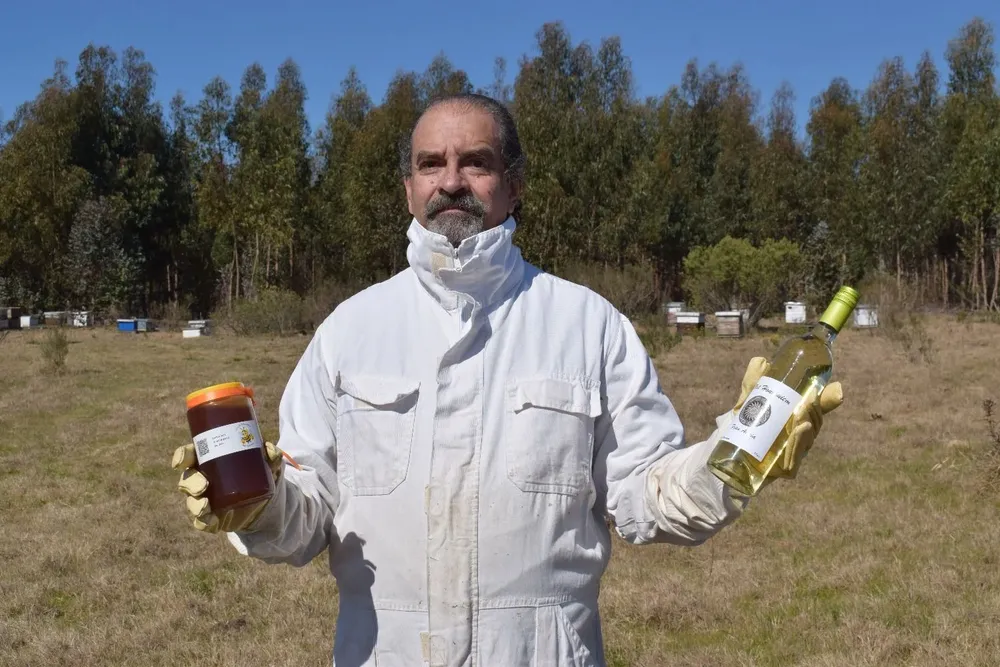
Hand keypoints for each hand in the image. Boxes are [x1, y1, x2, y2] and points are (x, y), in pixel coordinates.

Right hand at [171, 441, 283, 532]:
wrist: (265, 501)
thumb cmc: (259, 474)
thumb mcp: (268, 463)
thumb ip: (271, 455)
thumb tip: (269, 449)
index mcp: (208, 461)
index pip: (189, 456)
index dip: (182, 456)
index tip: (183, 459)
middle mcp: (202, 479)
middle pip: (186, 479)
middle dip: (190, 482)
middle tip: (203, 485)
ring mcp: (205, 500)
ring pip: (191, 501)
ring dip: (195, 504)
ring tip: (205, 504)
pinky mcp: (212, 517)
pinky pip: (202, 522)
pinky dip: (204, 522)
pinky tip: (211, 521)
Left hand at [732, 357, 843, 483]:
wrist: (726, 456)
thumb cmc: (742, 426)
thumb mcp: (746, 402)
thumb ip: (753, 382)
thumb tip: (762, 361)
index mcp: (797, 418)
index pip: (818, 408)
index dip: (829, 399)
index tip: (835, 390)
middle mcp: (799, 437)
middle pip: (815, 425)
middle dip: (813, 414)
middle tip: (804, 406)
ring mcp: (793, 455)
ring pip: (806, 443)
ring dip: (805, 433)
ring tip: (799, 422)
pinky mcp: (784, 472)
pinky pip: (793, 465)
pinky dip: (795, 452)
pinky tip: (795, 439)